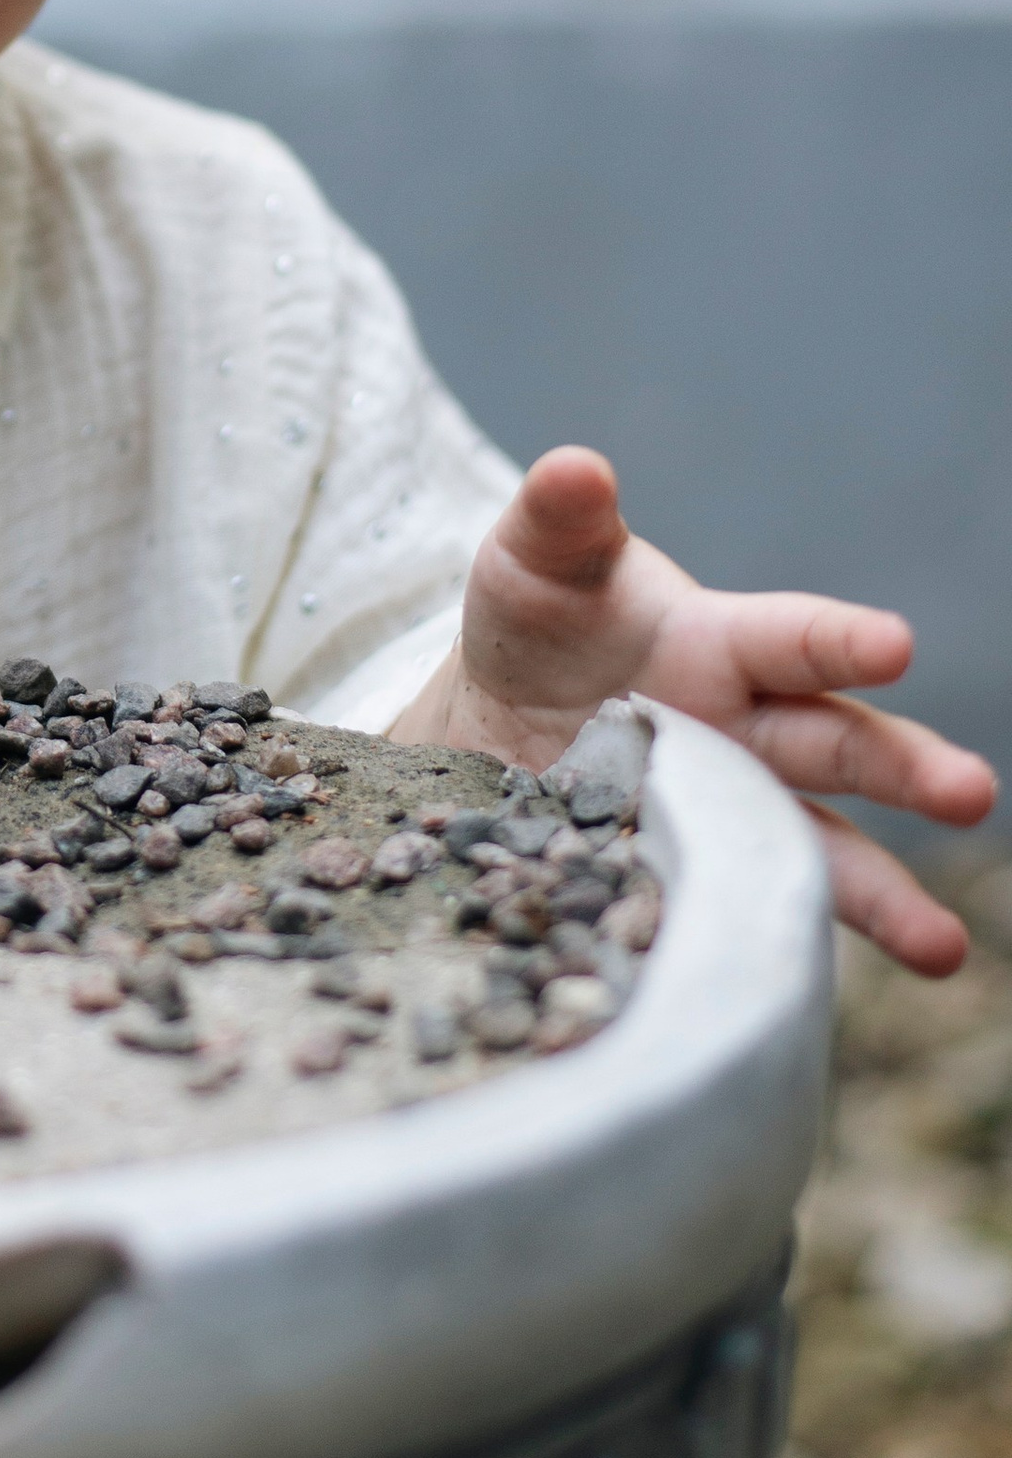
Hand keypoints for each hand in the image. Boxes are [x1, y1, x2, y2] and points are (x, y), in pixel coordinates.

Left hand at [399, 447, 995, 976]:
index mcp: (723, 645)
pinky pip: (733, 912)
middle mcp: (746, 733)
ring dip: (884, 900)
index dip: (843, 639)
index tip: (895, 643)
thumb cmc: (540, 624)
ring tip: (944, 951)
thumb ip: (559, 520)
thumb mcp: (535, 566)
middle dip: (908, 769)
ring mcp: (726, 813)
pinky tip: (780, 991)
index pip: (797, 638)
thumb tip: (574, 466)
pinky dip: (758, 946)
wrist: (494, 726)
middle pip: (841, 747)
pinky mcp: (687, 880)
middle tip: (972, 792)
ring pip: (819, 853)